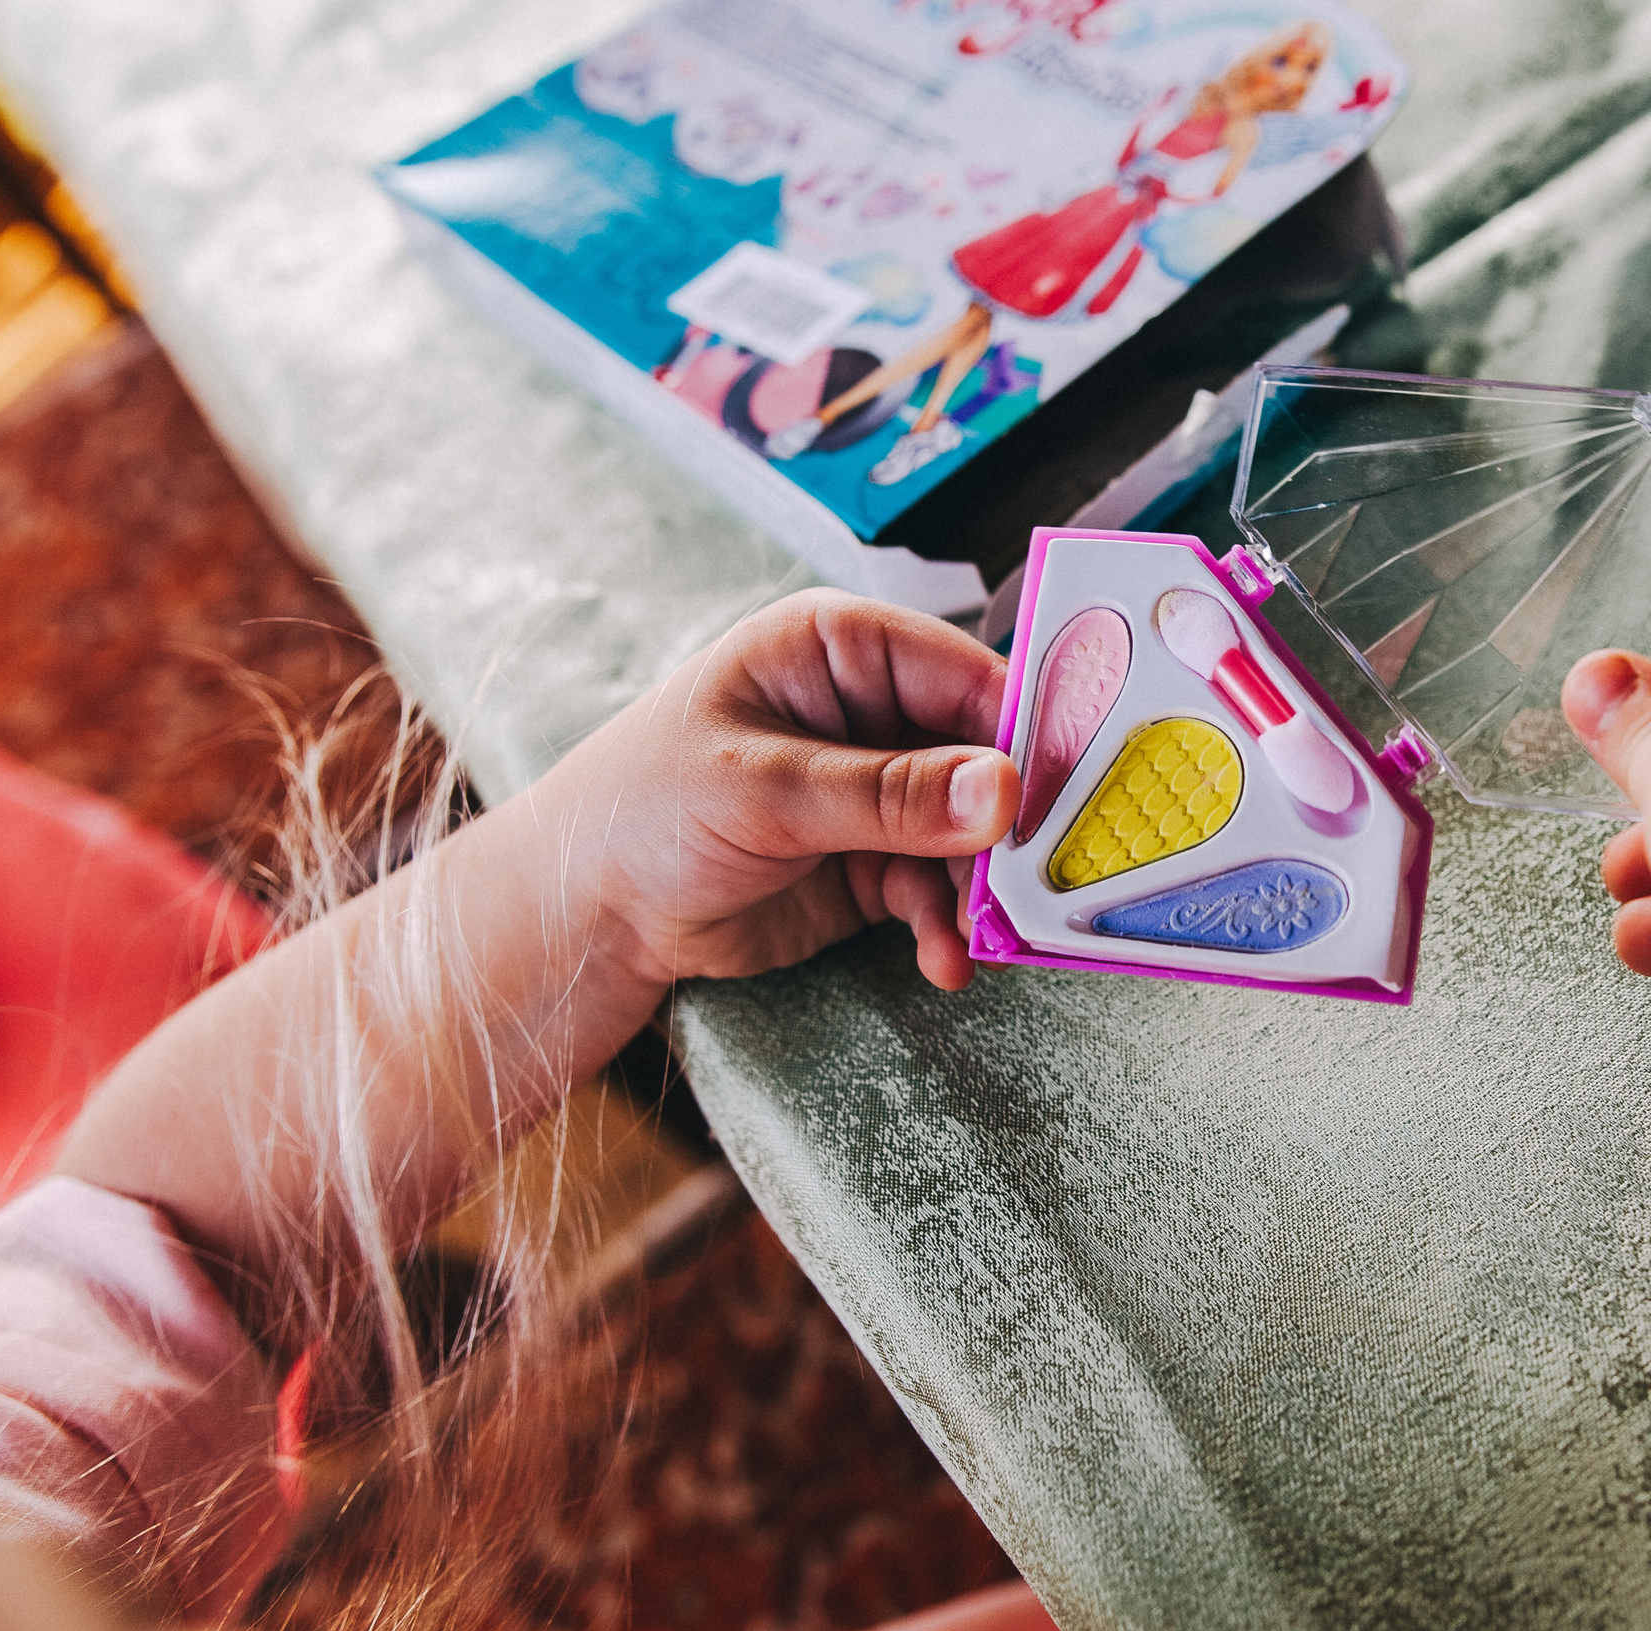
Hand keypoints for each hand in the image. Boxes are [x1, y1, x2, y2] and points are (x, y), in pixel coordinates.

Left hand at [535, 589, 1017, 997]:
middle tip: (1037, 877)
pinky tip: (945, 961)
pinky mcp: (874, 860)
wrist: (586, 914)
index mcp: (840, 649)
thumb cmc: (639, 811)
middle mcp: (871, 710)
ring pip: (972, 831)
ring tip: (979, 935)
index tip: (1064, 790)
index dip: (1022, 727)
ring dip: (983, 887)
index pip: (964, 670)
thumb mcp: (765, 792)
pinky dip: (950, 925)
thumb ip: (890, 794)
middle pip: (984, 755)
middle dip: (1009, 822)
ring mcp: (878, 790)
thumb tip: (1003, 789)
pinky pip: (941, 887)